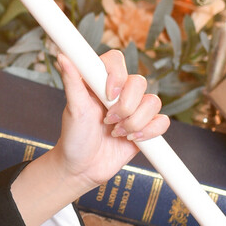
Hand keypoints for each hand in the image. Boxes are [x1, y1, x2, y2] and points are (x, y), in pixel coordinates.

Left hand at [52, 50, 167, 188]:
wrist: (82, 168)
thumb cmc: (74, 137)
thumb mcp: (73, 109)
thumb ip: (71, 81)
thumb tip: (62, 57)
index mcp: (99, 82)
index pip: (116, 61)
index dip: (117, 75)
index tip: (108, 95)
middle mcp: (119, 92)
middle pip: (140, 82)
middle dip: (126, 107)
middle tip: (108, 121)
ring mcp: (134, 109)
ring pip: (153, 102)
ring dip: (135, 122)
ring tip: (116, 132)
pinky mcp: (146, 127)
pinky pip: (163, 121)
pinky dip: (150, 131)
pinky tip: (132, 139)